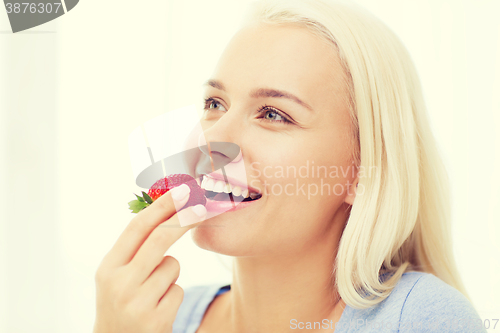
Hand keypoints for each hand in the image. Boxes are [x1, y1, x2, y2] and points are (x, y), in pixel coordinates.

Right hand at [93, 184, 205, 332]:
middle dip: (183, 219)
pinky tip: (157, 309)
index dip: (161, 206)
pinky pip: (178, 291)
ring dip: (170, 274)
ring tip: (153, 292)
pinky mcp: (155, 321)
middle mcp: (119, 284)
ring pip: (172, 266)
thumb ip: (135, 250)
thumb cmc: (120, 303)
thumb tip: (164, 212)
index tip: (181, 191)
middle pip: (159, 239)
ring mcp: (137, 304)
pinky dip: (173, 296)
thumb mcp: (116, 276)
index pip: (137, 228)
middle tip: (202, 206)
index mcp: (108, 267)